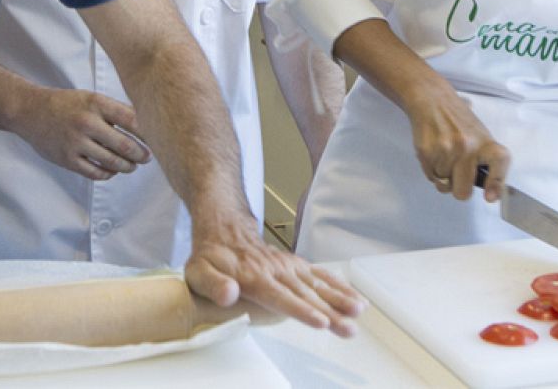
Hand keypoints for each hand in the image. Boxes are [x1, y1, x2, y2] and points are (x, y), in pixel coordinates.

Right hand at [18, 86, 152, 179]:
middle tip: (147, 157)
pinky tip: (113, 171)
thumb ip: (115, 110)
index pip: (132, 120)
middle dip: (141, 154)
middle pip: (125, 144)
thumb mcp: (91, 98)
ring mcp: (76, 142)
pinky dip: (108, 174)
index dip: (149, 132)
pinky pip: (95, 172)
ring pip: (112, 161)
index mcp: (96, 103)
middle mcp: (87, 122)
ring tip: (133, 166)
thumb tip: (146, 124)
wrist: (31, 111)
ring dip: (127, 166)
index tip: (158, 139)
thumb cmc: (66, 104)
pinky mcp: (67, 159)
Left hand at [184, 212, 363, 336]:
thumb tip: (228, 294)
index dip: (301, 310)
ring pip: (318, 284)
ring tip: (359, 312)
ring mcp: (288, 267)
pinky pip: (320, 275)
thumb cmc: (211, 257)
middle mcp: (276, 271)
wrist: (224, 229)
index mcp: (254, 277)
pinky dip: (339, 286)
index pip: (281, 296)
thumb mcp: (198, 271)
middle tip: (349, 328)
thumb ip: (213, 284)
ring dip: (340, 299)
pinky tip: (354, 298)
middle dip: (330, 312)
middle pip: (306, 294)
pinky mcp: (296, 265)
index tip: (320, 321)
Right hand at [402, 80, 509, 202]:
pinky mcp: (427, 152)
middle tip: (458, 175)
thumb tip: (489, 189)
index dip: (496, 184)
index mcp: (485, 142)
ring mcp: (446, 151)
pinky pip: (431, 177)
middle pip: (463, 192)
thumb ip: (484, 160)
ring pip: (444, 185)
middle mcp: (467, 147)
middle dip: (459, 188)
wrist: (432, 100)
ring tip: (444, 156)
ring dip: (443, 176)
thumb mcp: (479, 135)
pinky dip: (432, 170)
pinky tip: (434, 153)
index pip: (498, 164)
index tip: (490, 197)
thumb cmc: (458, 121)